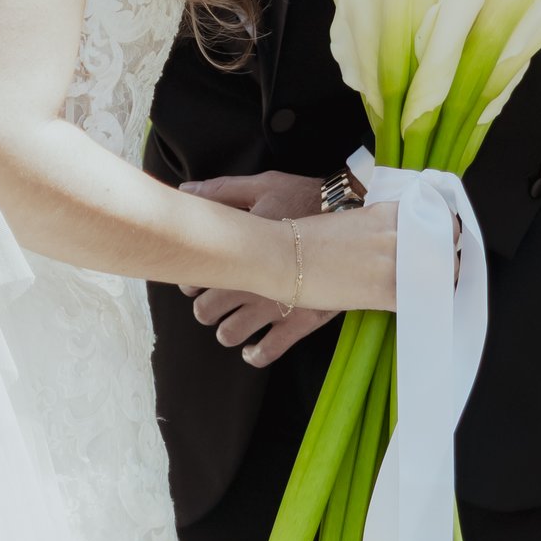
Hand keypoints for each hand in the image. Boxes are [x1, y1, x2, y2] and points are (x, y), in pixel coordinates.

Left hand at [182, 170, 396, 371]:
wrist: (354, 219)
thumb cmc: (307, 198)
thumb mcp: (264, 185)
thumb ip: (222, 190)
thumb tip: (186, 189)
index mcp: (241, 251)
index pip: (198, 275)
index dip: (193, 276)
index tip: (203, 274)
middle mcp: (252, 282)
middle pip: (205, 311)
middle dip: (205, 309)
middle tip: (213, 302)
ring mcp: (275, 305)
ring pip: (229, 334)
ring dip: (226, 331)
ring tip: (232, 324)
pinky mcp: (299, 321)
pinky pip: (268, 351)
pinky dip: (255, 355)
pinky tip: (252, 348)